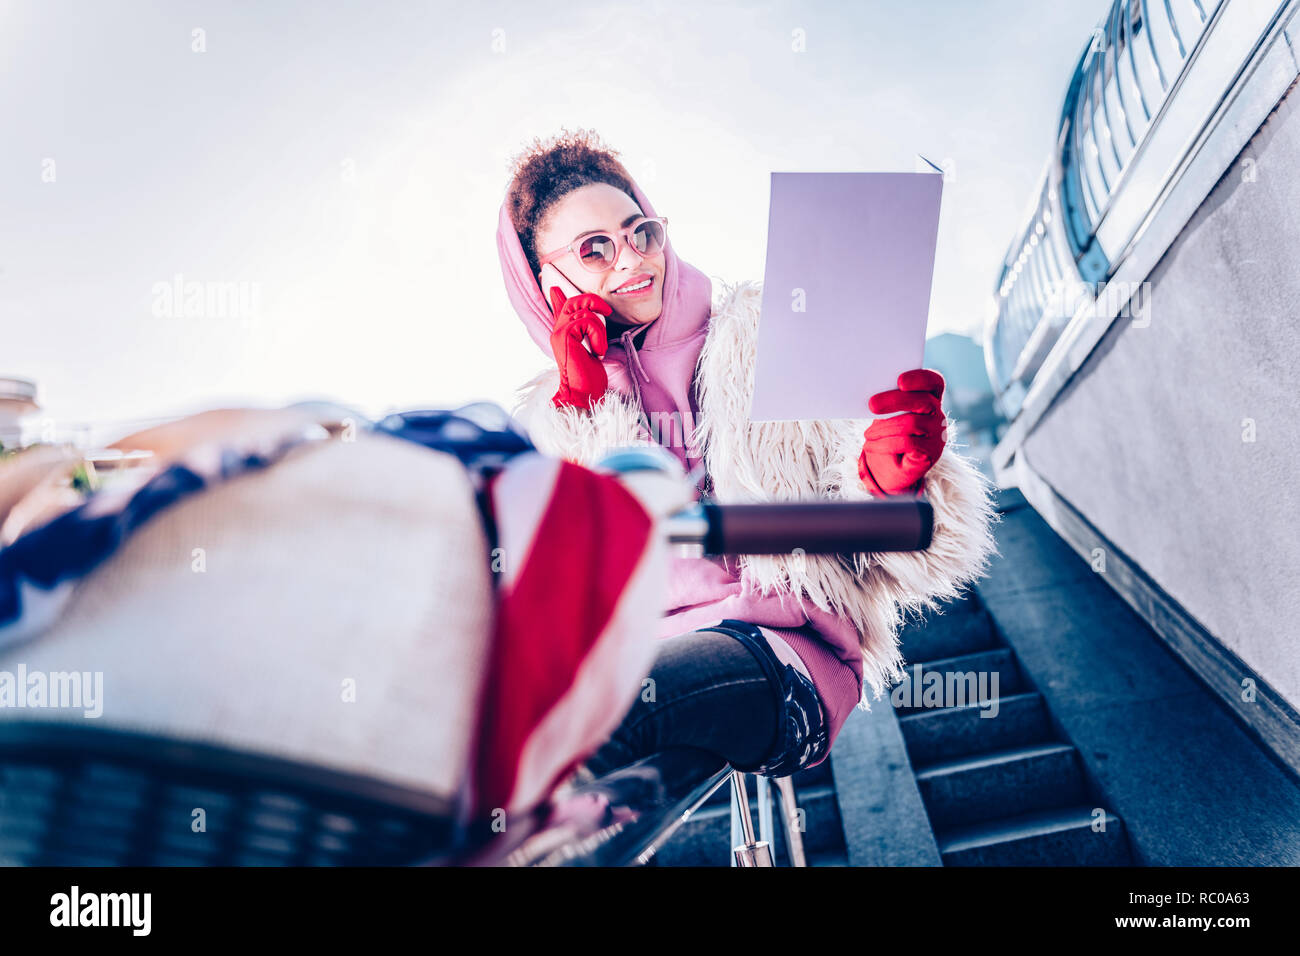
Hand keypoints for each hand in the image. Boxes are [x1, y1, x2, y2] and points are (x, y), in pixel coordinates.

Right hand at [548, 286, 612, 410]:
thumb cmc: (589, 377)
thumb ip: (588, 337)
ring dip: (601, 330)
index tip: (554, 289)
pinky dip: (599, 336)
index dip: (557, 299)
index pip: (559, 311)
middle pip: (574, 302)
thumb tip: (591, 326)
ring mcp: (559, 332)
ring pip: (586, 312)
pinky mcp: (565, 335)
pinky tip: (598, 353)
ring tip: (600, 349)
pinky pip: (587, 321)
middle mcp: (558, 331)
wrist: (583, 393)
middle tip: (607, 312)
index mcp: (563, 335)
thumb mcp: (591, 351)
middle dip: (593, 301)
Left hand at [858, 369, 945, 495]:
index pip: (934, 382)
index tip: (900, 381)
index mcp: (930, 398)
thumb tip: (873, 399)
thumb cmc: (890, 432)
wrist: (894, 465)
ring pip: (911, 423)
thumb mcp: (889, 415)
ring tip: (867, 434)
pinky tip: (870, 446)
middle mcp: (938, 414)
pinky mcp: (931, 452)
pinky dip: (884, 444)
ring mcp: (938, 434)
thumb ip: (888, 403)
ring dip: (884, 428)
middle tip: (872, 405)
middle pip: (923, 400)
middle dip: (895, 400)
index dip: (920, 379)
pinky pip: (906, 443)